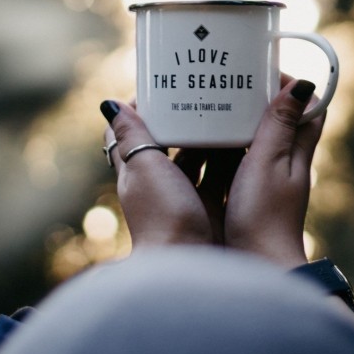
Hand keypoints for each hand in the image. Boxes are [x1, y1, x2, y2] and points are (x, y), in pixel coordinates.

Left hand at [101, 101, 240, 247]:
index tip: (160, 88)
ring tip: (230, 110)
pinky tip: (246, 143)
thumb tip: (107, 104)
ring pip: (197, 159)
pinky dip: (230, 160)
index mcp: (134, 174)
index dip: (138, 110)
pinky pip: (220, 177)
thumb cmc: (163, 216)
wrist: (192, 266)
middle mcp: (158, 186)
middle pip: (167, 145)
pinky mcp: (209, 210)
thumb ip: (132, 137)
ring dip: (210, 138)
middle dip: (183, 120)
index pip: (126, 135)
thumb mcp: (144, 169)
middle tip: (204, 94)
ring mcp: (184, 199)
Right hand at [223, 79, 324, 267]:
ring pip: (250, 139)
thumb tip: (304, 83)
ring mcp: (262, 180)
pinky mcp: (241, 194)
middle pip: (276, 120)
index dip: (289, 84)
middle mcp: (283, 164)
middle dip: (255, 98)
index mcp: (297, 151)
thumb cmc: (265, 216)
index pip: (308, 107)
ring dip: (233, 121)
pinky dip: (218, 146)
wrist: (254, 264)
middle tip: (226, 81)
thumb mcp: (268, 162)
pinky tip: (195, 140)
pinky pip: (231, 159)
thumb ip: (280, 124)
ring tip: (206, 103)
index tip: (261, 69)